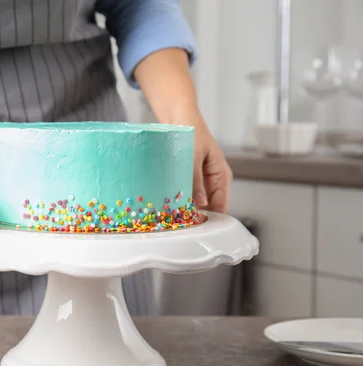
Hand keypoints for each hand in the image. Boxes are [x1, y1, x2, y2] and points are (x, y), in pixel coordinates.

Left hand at [132, 48, 231, 213]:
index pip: (222, 203)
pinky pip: (184, 194)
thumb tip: (198, 204)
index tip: (198, 227)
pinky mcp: (186, 179)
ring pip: (195, 202)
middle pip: (208, 206)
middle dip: (196, 215)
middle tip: (181, 224)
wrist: (179, 114)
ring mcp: (199, 180)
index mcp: (221, 175)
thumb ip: (195, 180)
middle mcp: (212, 181)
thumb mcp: (192, 156)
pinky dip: (178, 200)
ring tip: (172, 216)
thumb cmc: (191, 131)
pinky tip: (167, 205)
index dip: (212, 218)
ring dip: (185, 208)